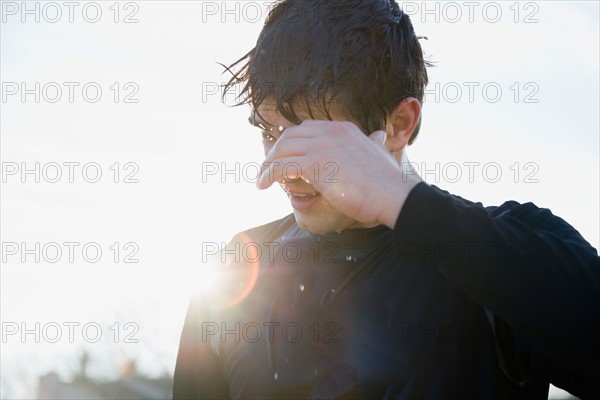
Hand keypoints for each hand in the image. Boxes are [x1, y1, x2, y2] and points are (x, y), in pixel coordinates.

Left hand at [256, 120, 420, 228]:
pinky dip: (267, 175)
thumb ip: (374, 143)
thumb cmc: (387, 181)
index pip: (306, 128)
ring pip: (282, 151)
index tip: (282, 155)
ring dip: (267, 164)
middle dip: (275, 151)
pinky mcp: (315, 164)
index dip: (290, 141)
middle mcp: (330, 132)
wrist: (393, 194)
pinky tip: (262, 185)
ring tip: (261, 178)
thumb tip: (378, 137)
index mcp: (342, 128)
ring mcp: (322, 146)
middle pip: (290, 136)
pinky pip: (281, 167)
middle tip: (267, 166)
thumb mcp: (380, 152)